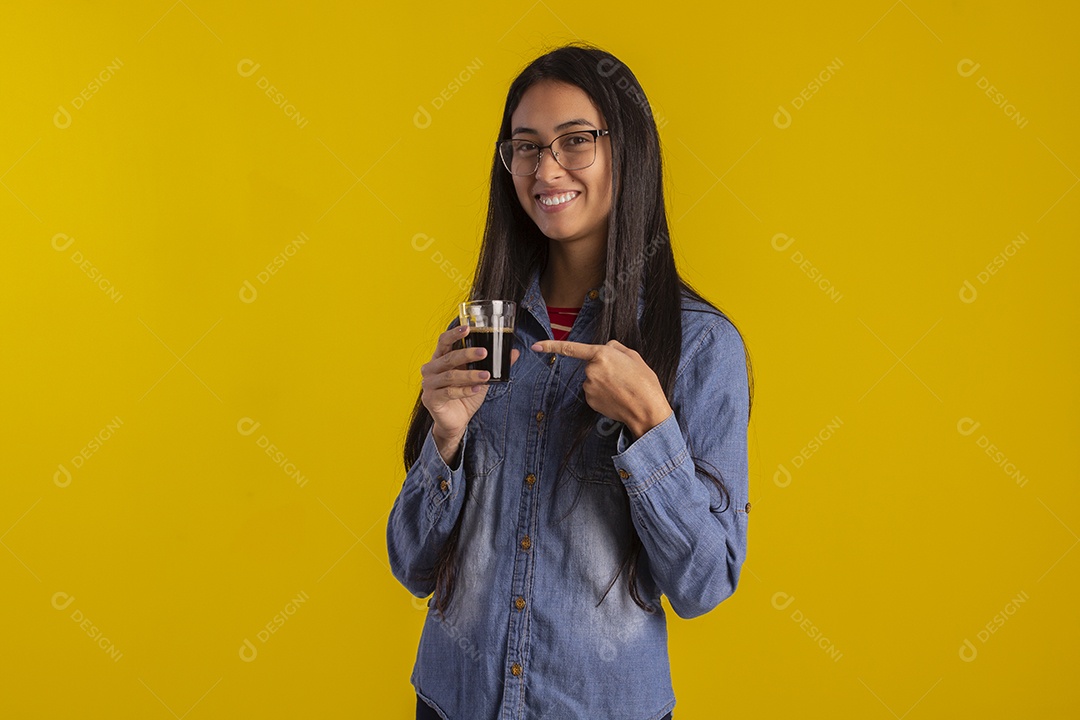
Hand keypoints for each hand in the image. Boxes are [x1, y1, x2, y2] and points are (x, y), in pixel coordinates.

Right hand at [421, 325, 520, 442]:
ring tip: (486, 375)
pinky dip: (464, 390)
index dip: (454, 334)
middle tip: (484, 352)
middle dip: (467, 354)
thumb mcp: (481, 378)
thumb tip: (515, 352)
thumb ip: (494, 365)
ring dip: (470, 375)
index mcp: (440, 359)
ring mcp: (429, 384)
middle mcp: (431, 369)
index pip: (444, 341)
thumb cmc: (464, 396)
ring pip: (450, 376)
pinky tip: (476, 389)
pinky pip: (448, 392)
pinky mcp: (431, 399)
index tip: (468, 328)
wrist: (455, 421)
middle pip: (449, 357)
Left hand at [531, 339, 671, 438]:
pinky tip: (616, 396)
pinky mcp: (589, 400)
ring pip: (592, 379)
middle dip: (603, 366)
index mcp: (601, 354)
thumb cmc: (643, 382)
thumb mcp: (633, 356)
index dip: (551, 346)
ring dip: (603, 381)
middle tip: (622, 374)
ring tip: (621, 386)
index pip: (570, 348)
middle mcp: (590, 370)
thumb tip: (605, 349)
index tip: (536, 346)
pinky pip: (593, 392)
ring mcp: (588, 387)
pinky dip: (602, 393)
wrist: (646, 409)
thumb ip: (615, 348)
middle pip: (590, 364)